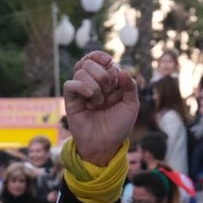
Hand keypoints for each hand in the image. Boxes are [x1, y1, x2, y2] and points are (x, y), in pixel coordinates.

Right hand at [63, 51, 138, 165]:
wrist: (105, 145)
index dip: (102, 57)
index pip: (98, 59)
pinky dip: (82, 87)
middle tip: (108, 90)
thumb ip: (130, 86)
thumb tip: (121, 70)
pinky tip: (91, 98)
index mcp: (106, 81)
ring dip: (94, 83)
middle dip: (102, 73)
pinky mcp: (71, 101)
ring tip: (99, 101)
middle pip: (89, 62)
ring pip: (80, 70)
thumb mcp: (131, 105)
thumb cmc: (118, 126)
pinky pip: (70, 84)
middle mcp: (92, 83)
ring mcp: (80, 91)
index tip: (109, 62)